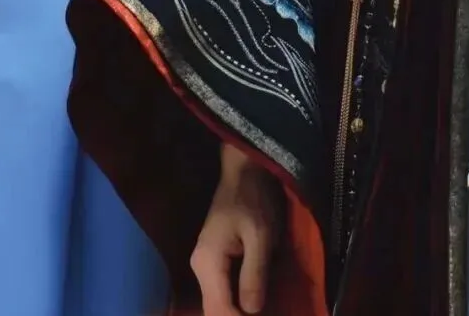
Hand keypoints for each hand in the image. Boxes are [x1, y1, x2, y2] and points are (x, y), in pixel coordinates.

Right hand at [191, 143, 282, 315]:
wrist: (246, 169)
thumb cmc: (254, 197)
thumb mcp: (261, 236)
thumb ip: (254, 274)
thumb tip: (252, 312)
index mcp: (207, 263)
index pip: (219, 310)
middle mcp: (200, 267)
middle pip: (215, 310)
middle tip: (267, 314)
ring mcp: (206, 264)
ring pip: (218, 303)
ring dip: (238, 312)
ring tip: (263, 311)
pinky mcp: (216, 260)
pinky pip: (224, 290)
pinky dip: (238, 301)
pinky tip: (255, 303)